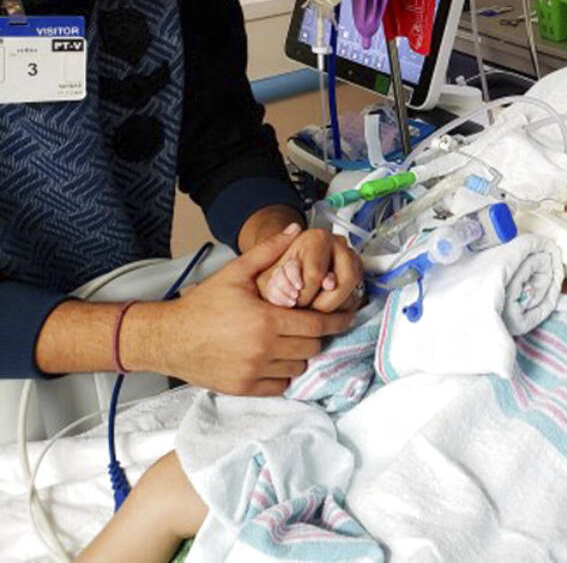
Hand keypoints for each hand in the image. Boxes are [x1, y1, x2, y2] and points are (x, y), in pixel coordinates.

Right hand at [136, 224, 354, 394]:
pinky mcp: (243, 388)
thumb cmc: (201, 305)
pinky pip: (280, 385)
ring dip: (299, 353)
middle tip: (309, 324)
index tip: (347, 316)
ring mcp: (253, 372)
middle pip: (312, 346)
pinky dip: (283, 373)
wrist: (168, 338)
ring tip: (289, 339)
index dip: (336, 320)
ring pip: (298, 366)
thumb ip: (267, 251)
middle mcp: (263, 350)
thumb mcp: (235, 273)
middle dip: (315, 334)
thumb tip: (295, 230)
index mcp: (266, 321)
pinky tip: (275, 358)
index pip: (317, 324)